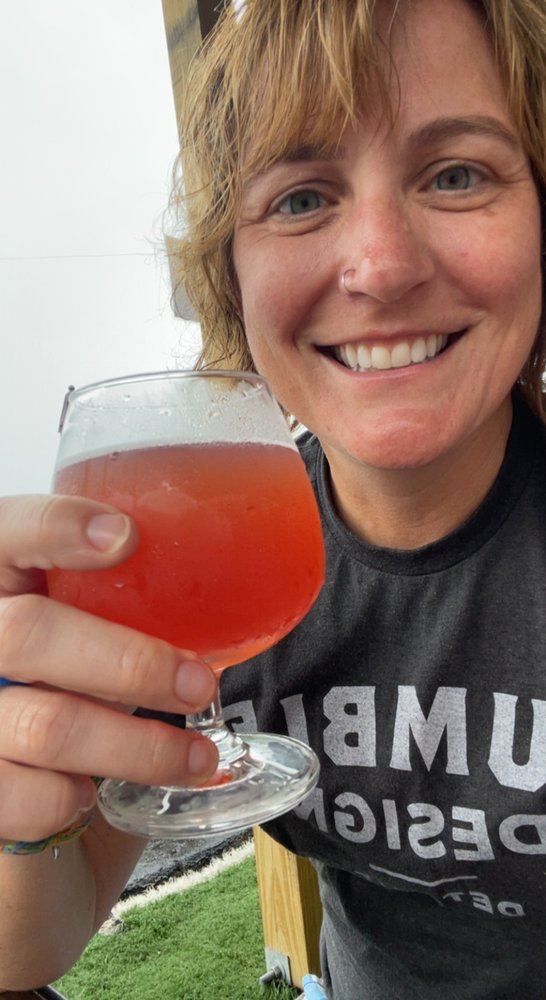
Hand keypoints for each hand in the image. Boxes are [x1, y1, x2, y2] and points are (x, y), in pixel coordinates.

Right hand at [0, 495, 218, 843]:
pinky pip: (24, 796)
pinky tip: (91, 795)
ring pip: (46, 724)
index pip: (7, 534)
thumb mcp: (80, 632)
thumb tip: (220, 590)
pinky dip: (71, 799)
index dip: (54, 527)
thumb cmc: (60, 691)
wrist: (15, 797)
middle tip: (199, 684)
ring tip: (197, 757)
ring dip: (139, 746)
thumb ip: (114, 605)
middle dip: (130, 662)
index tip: (125, 537)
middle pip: (29, 633)